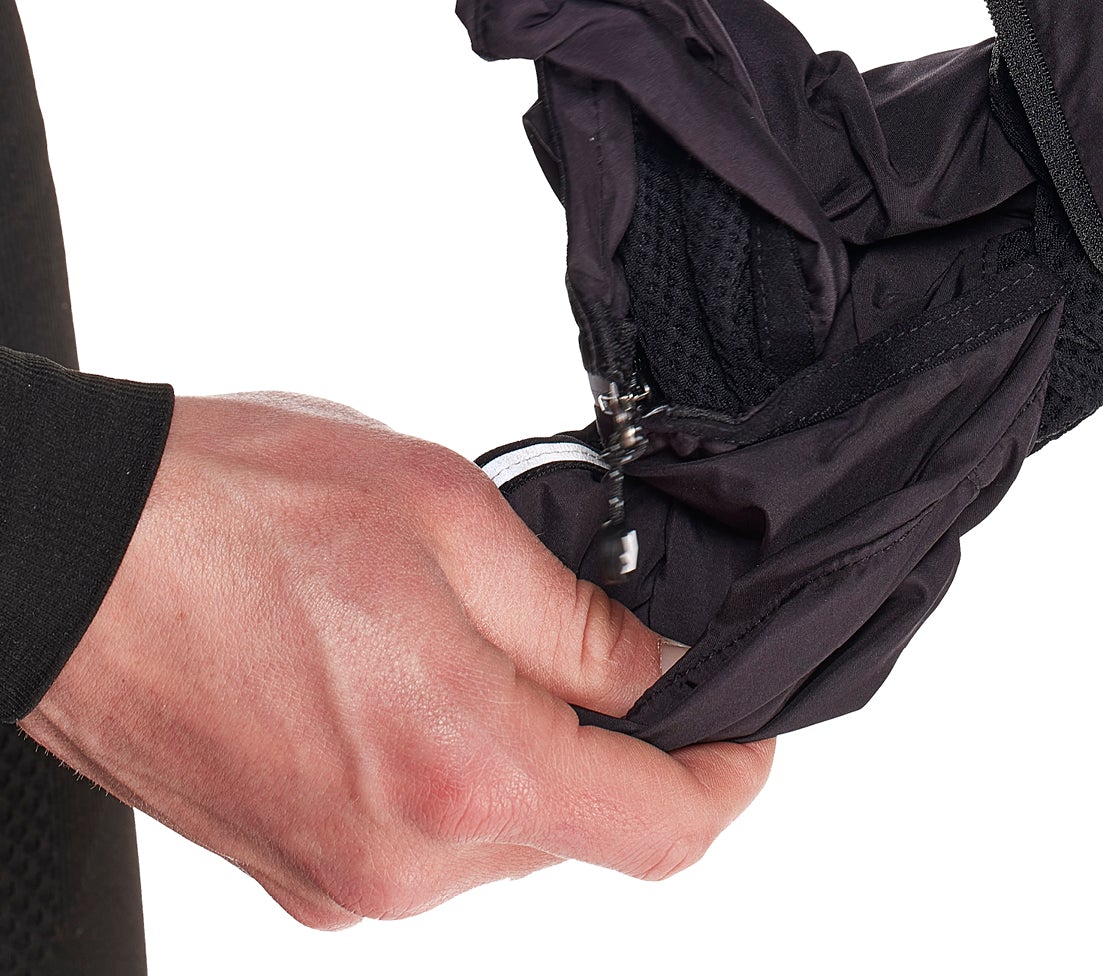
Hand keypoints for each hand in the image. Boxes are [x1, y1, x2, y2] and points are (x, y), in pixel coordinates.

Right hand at [24, 393, 770, 927]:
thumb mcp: (455, 517)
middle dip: (623, 741)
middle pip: (586, 832)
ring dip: (532, 747)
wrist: (70, 553)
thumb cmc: (240, 510)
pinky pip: (427, 840)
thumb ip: (581, 622)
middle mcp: (402, 860)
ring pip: (507, 836)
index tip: (747, 719)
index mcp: (461, 768)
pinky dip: (456, 766)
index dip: (731, 773)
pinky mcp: (293, 870)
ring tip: (480, 633)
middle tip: (608, 634)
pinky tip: (412, 671)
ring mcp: (339, 879)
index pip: (664, 830)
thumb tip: (672, 671)